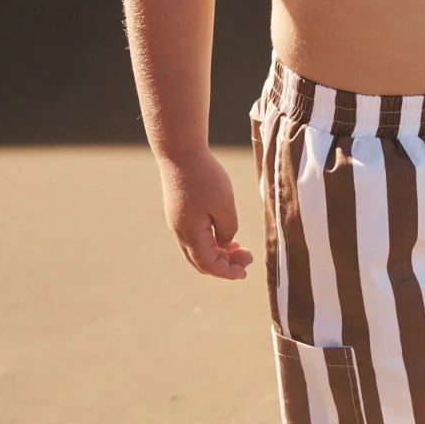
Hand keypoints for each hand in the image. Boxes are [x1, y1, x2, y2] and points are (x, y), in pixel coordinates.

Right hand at [160, 150, 254, 279]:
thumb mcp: (225, 204)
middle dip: (224, 265)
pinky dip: (210, 241)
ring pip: (196, 249)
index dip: (227, 272)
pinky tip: (225, 234)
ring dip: (218, 253)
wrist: (180, 151)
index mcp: (191, 234)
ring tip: (239, 249)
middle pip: (200, 261)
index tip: (244, 272)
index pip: (208, 264)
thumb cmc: (204, 176)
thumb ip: (228, 228)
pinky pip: (194, 236)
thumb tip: (226, 242)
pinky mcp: (178, 212)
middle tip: (247, 259)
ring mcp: (177, 222)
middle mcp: (180, 232)